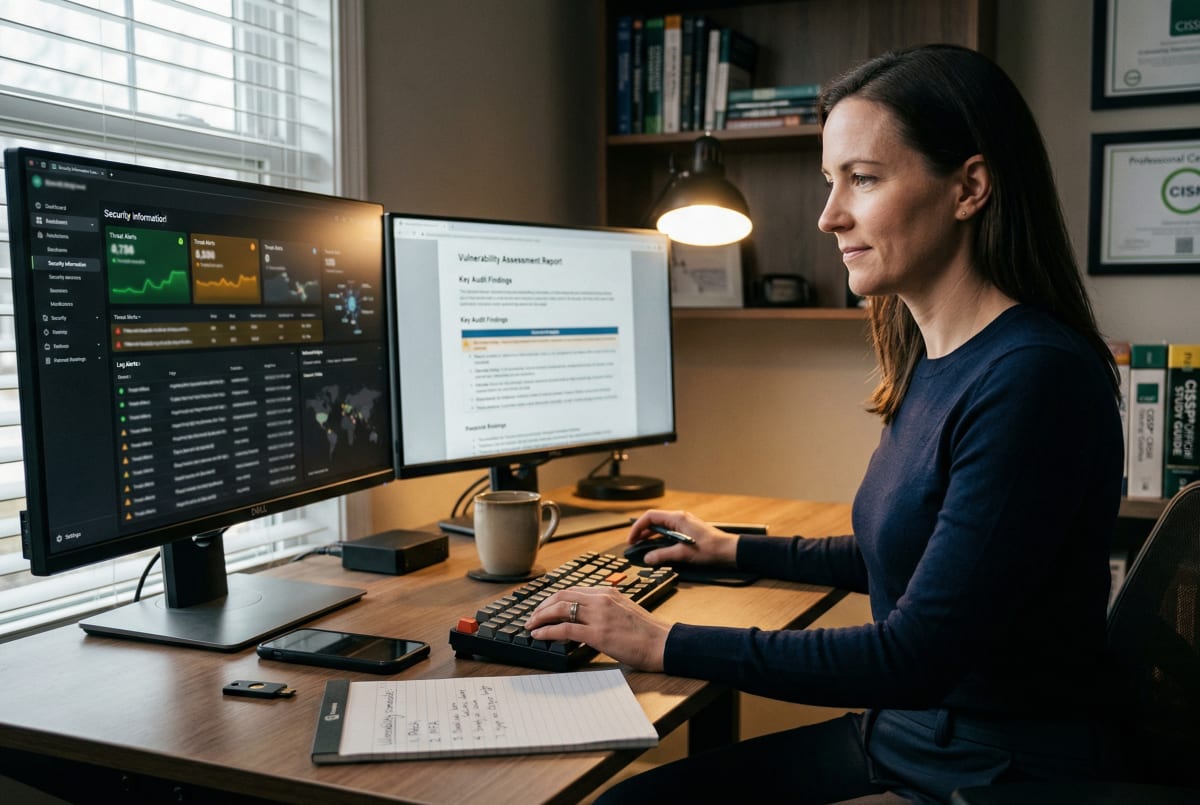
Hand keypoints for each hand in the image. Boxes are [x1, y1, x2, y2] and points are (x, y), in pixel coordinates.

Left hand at [527, 586, 671, 671]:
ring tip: (531, 626)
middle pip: (562, 596)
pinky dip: (548, 631)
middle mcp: (601, 599)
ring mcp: (599, 615)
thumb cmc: (647, 632)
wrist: (663, 643)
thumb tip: (585, 618)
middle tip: (532, 617)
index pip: (572, 590)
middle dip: (542, 606)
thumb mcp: (624, 610)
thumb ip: (605, 609)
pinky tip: (539, 635)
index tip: (543, 607)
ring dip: (540, 617)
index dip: (553, 599)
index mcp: (608, 592)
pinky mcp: (598, 634)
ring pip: (560, 609)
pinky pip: (565, 629)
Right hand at [628, 509, 738, 566]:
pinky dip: (660, 539)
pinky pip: (668, 532)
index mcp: (677, 518)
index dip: (637, 527)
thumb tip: (647, 558)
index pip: (650, 517)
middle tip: (634, 545)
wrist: (728, 550)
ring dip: (650, 536)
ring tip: (643, 547)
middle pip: (654, 521)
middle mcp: (679, 518)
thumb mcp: (683, 553)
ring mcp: (684, 524)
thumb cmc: (711, 548)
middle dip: (642, 532)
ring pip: (661, 527)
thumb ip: (663, 555)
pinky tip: (658, 549)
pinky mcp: (687, 531)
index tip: (631, 539)